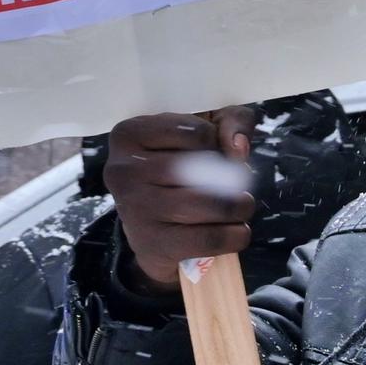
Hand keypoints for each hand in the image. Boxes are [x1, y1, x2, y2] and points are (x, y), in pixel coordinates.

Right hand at [103, 107, 266, 287]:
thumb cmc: (176, 173)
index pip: (192, 130)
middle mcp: (122, 170)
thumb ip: (230, 121)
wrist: (150, 230)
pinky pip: (204, 239)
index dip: (217, 142)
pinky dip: (232, 236)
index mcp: (129, 135)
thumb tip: (237, 145)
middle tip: (240, 186)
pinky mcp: (150, 243)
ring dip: (235, 207)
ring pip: (201, 204)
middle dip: (230, 177)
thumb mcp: (200, 136)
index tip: (216, 154)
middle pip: (194, 168)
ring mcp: (133, 208)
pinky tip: (237, 232)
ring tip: (242, 207)